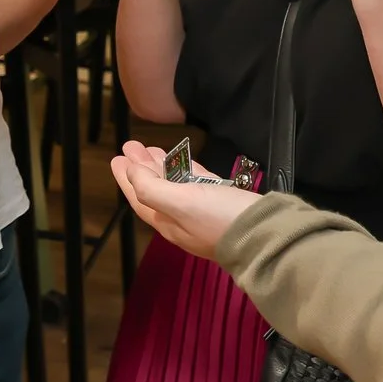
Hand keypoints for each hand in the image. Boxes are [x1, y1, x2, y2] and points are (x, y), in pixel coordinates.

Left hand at [110, 140, 259, 260]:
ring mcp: (203, 212)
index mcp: (167, 221)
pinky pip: (197, 184)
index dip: (126, 178)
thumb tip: (131, 171)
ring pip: (175, 185)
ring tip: (152, 149)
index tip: (117, 157)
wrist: (265, 234)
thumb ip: (151, 188)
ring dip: (162, 167)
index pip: (139, 197)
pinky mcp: (223, 203)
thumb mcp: (180, 203)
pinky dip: (187, 171)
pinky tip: (184, 161)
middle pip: (155, 189)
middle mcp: (182, 219)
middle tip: (132, 146)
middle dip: (142, 168)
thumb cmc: (220, 219)